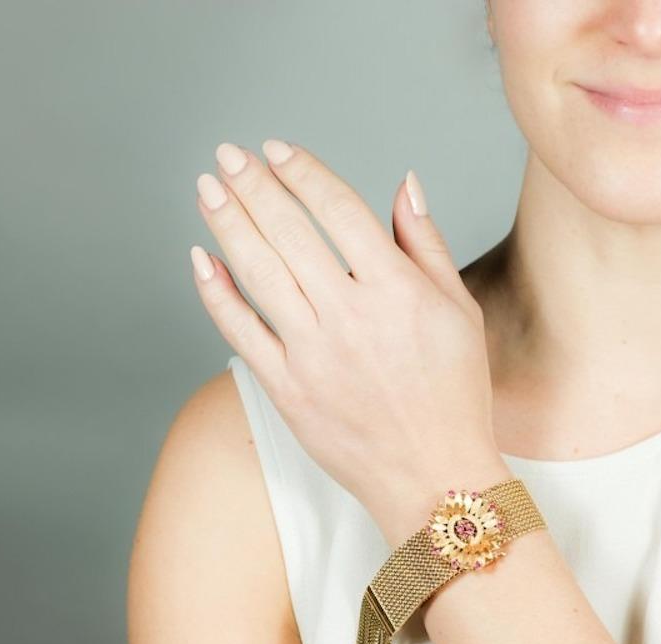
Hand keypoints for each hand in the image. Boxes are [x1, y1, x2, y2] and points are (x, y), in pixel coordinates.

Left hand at [191, 140, 509, 534]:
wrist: (432, 477)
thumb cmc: (454, 396)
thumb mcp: (458, 313)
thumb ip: (426, 245)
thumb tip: (404, 185)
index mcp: (397, 291)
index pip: (340, 210)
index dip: (304, 173)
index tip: (278, 150)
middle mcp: (350, 317)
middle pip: (289, 232)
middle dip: (253, 185)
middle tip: (228, 154)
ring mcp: (313, 355)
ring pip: (258, 273)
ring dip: (228, 224)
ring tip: (208, 189)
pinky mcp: (287, 390)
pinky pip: (241, 333)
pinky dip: (217, 294)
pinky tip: (202, 259)